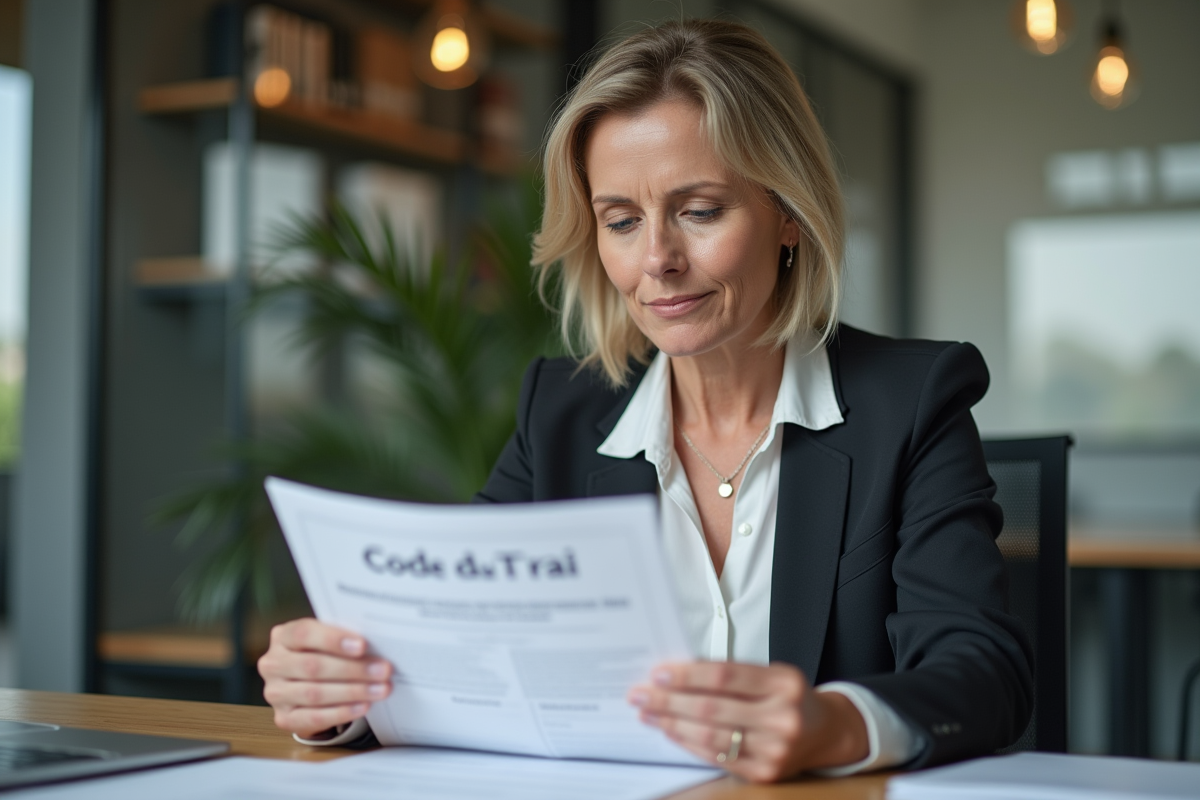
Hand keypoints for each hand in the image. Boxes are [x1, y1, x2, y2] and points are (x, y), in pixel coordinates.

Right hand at [257, 617, 392, 738]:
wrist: (306, 683)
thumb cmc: (321, 654)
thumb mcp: (326, 640)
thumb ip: (342, 639)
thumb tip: (376, 644)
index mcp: (282, 636)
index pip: (303, 633)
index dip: (333, 639)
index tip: (362, 645)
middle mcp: (273, 664)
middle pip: (312, 666)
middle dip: (352, 669)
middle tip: (383, 670)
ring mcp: (275, 693)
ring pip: (315, 693)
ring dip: (352, 692)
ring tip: (380, 689)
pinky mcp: (283, 718)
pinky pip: (314, 717)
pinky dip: (341, 712)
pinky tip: (362, 706)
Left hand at [627, 661, 867, 782]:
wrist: (824, 733)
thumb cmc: (789, 697)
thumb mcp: (771, 674)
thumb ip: (731, 673)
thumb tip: (677, 673)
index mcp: (784, 682)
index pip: (726, 676)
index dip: (688, 675)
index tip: (659, 673)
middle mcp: (782, 717)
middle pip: (713, 709)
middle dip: (669, 701)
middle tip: (641, 694)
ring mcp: (775, 750)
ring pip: (711, 737)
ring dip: (672, 724)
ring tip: (649, 713)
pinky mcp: (764, 773)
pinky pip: (717, 757)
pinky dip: (688, 743)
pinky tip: (670, 731)